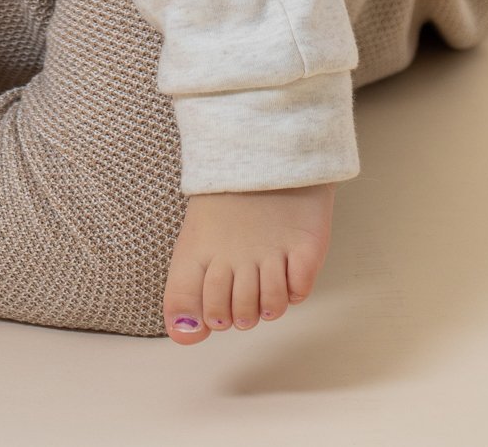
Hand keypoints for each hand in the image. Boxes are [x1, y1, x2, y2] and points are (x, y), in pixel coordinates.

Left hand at [162, 183, 334, 343]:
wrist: (268, 150)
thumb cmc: (227, 203)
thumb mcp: (196, 240)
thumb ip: (186, 289)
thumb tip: (184, 337)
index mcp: (201, 250)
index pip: (195, 308)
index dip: (204, 317)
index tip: (211, 309)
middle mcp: (235, 255)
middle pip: (235, 316)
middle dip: (240, 314)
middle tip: (245, 284)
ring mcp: (271, 251)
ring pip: (270, 309)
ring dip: (270, 302)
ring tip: (269, 275)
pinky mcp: (304, 248)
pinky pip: (299, 292)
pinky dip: (296, 287)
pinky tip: (290, 264)